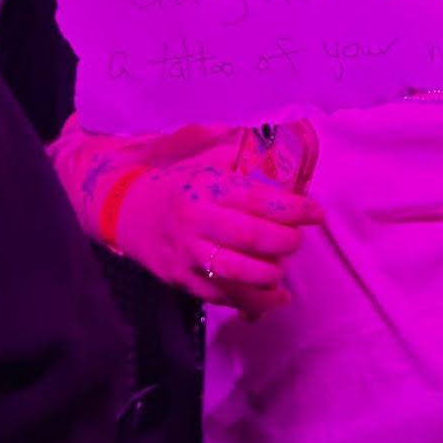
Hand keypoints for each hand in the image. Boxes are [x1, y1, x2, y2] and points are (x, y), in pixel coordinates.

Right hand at [117, 159, 323, 319]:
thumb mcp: (204, 161)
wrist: (126, 210)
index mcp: (205, 188)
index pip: (255, 199)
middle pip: (248, 238)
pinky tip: (275, 296)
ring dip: (269, 274)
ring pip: (235, 273)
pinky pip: (221, 296)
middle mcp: (196, 222)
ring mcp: (187, 255)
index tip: (315, 212)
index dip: (291, 208)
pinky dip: (253, 301)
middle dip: (284, 241)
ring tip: (282, 267)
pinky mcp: (182, 281)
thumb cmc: (177, 183)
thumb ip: (240, 157)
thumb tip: (284, 141)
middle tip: (298, 240)